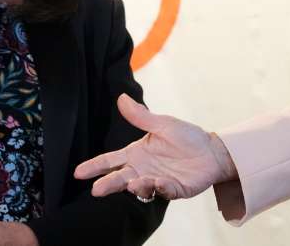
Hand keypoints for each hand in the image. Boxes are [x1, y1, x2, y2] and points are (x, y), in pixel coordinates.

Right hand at [73, 94, 237, 200]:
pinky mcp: (173, 189)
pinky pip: (163, 190)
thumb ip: (141, 116)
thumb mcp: (162, 124)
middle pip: (120, 178)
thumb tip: (121, 98)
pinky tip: (159, 182)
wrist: (211, 150)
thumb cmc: (185, 136)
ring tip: (132, 184)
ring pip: (139, 188)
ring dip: (135, 186)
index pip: (111, 160)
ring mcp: (156, 181)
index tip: (78, 173)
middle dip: (108, 184)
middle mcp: (142, 169)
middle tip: (96, 190)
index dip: (95, 166)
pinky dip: (160, 187)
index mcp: (136, 153)